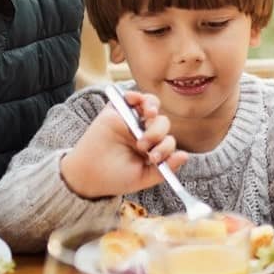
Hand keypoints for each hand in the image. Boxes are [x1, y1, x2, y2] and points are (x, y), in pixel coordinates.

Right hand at [61, 91, 185, 198]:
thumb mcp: (143, 177)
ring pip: (151, 105)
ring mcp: (130, 121)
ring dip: (153, 108)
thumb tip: (185, 156)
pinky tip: (137, 101)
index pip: (168, 140)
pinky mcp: (116, 112)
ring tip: (148, 116)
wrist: (88, 175)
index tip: (154, 159)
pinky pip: (130, 97)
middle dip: (158, 133)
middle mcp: (144, 132)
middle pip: (162, 123)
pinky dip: (136, 95)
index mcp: (153, 148)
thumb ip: (164, 169)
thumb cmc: (116, 178)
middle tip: (143, 146)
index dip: (166, 147)